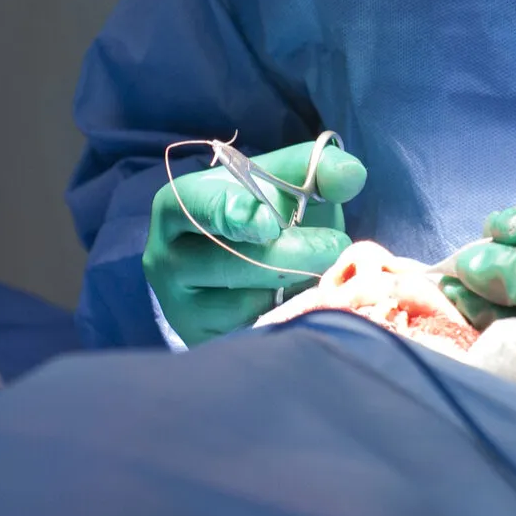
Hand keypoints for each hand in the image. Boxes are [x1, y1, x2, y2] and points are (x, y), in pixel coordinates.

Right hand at [144, 139, 365, 345]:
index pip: (194, 206)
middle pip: (226, 261)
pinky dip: (287, 318)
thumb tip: (349, 175)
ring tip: (321, 272)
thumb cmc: (269, 215)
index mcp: (177, 206)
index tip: (270, 224)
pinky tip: (304, 303)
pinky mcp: (204, 344)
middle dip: (290, 255)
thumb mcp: (289, 183)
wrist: (256, 266)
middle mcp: (166, 259)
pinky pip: (253, 335)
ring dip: (294, 287)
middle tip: (334, 247)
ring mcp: (181, 308)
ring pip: (242, 304)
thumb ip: (320, 170)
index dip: (232, 213)